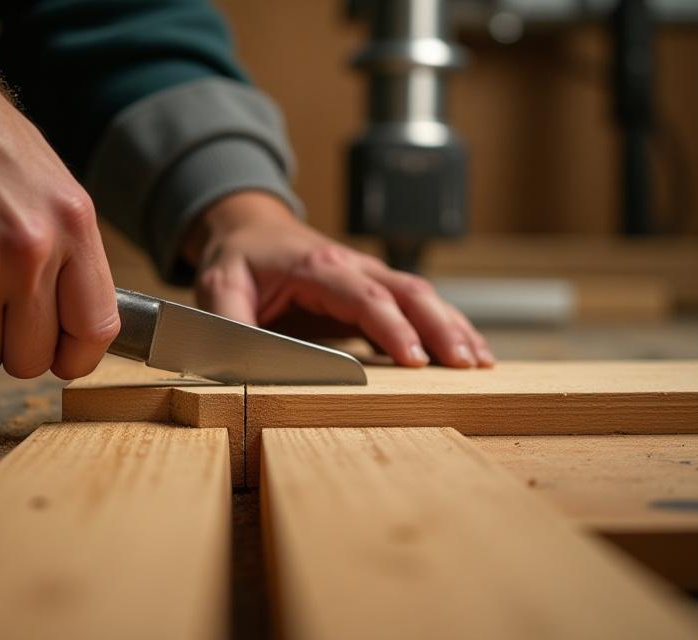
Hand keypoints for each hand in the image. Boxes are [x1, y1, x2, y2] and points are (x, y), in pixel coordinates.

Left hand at [183, 192, 493, 367]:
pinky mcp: (375, 292)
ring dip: (453, 327)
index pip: (365, 296)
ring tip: (479, 362)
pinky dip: (446, 326)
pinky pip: (418, 306)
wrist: (250, 230)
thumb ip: (228, 321)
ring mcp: (369, 277)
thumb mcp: (218, 287)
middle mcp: (353, 267)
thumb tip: (238, 360)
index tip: (414, 359)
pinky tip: (467, 351)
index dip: (392, 326)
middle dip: (440, 328)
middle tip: (464, 364)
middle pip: (409, 292)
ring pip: (423, 297)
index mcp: (318, 268)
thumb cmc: (238, 260)